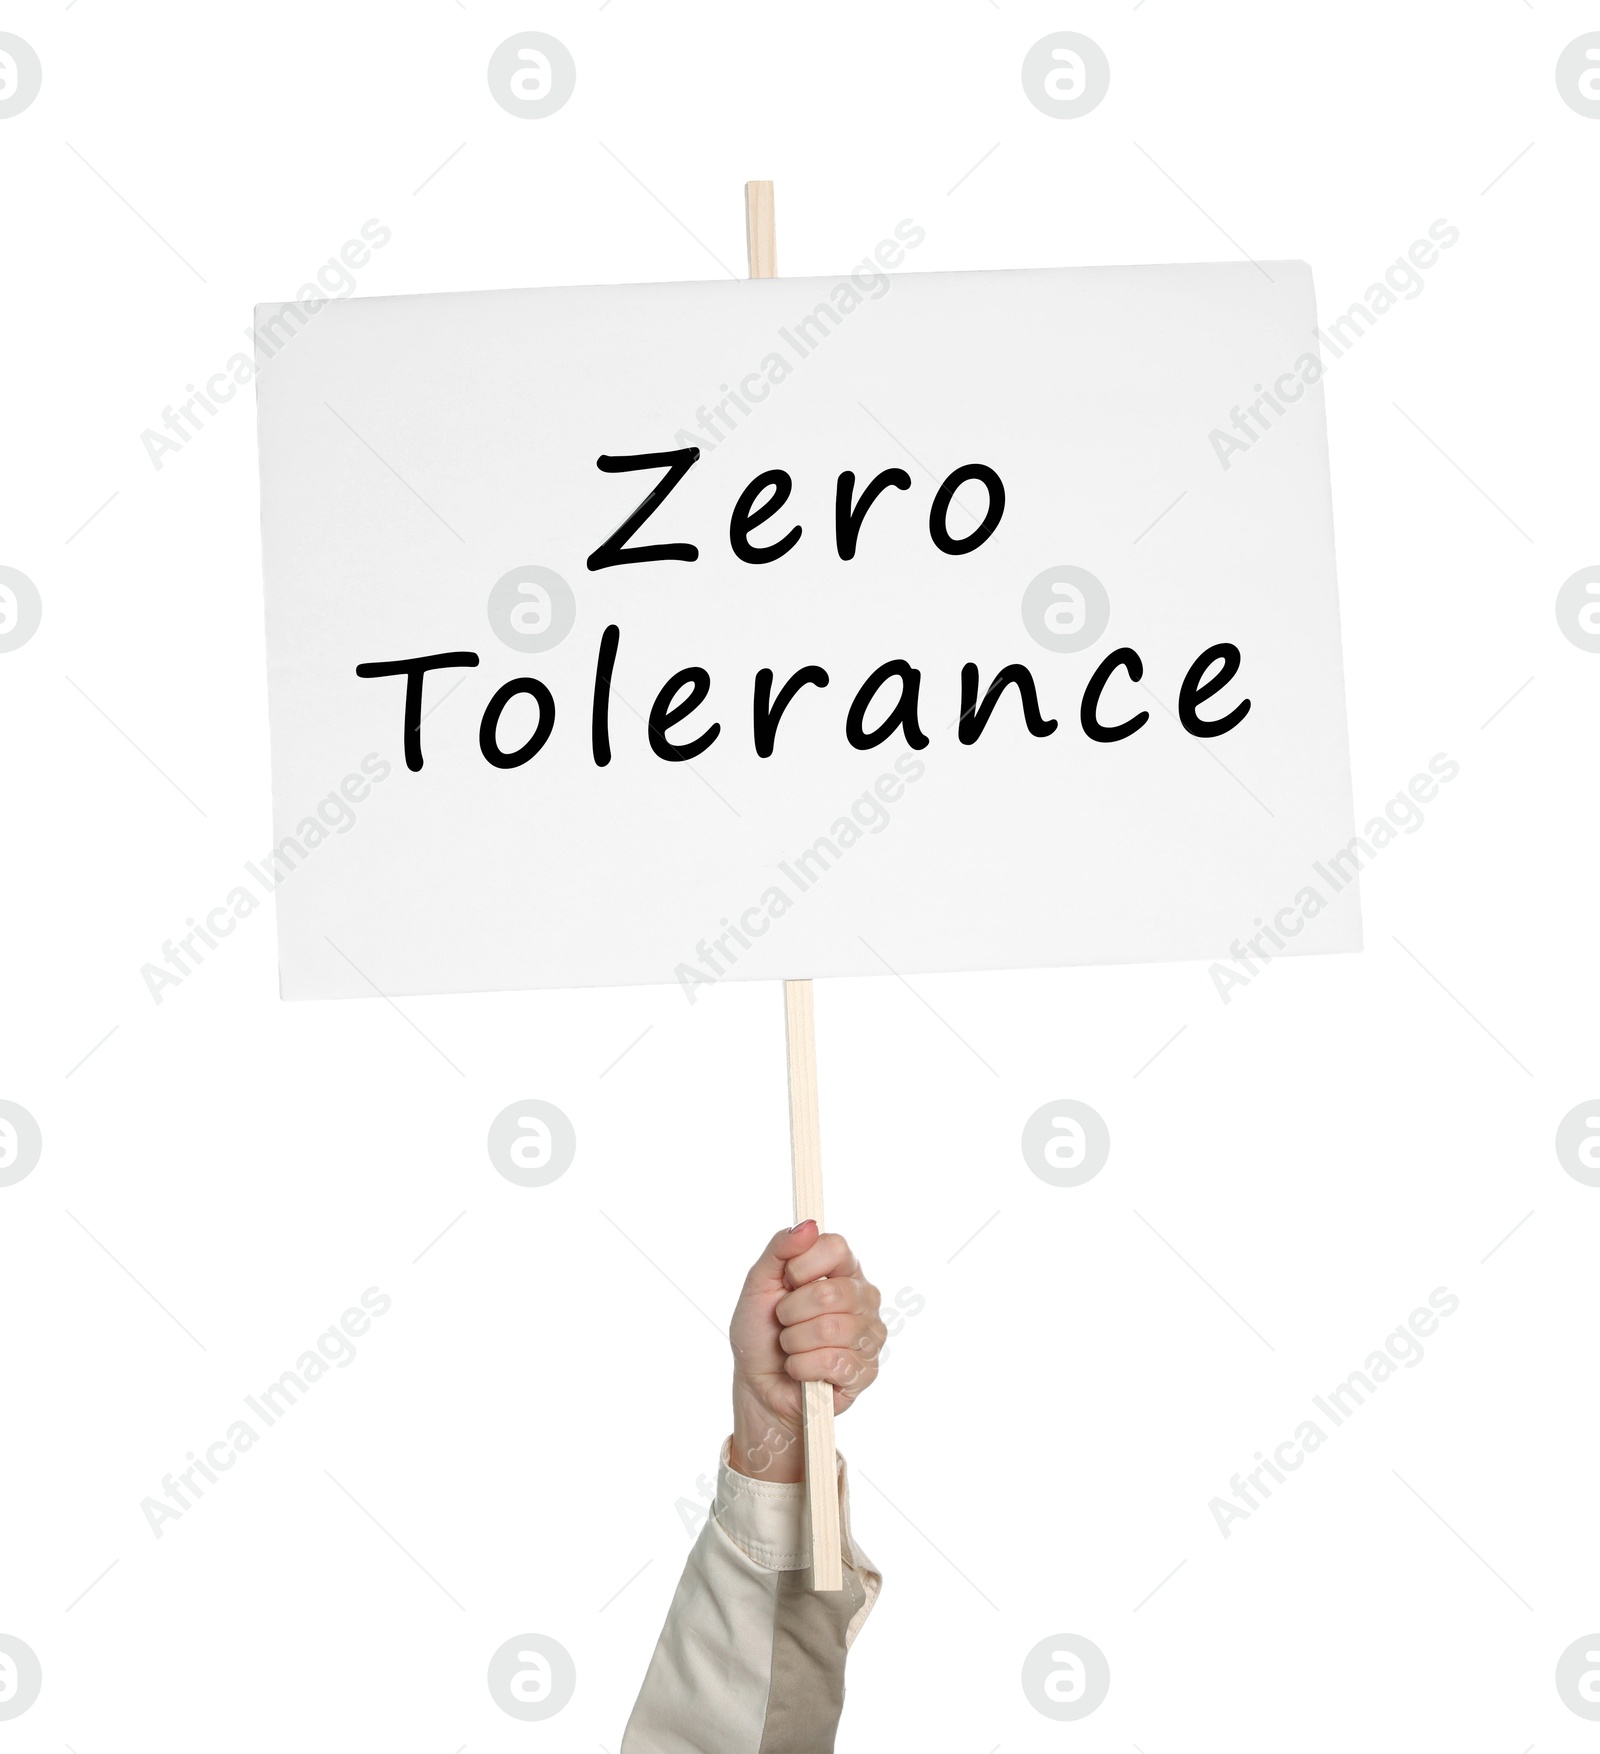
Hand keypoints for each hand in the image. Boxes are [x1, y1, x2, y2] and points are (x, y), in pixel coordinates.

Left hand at [727, 1221, 884, 1481]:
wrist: (757, 1386)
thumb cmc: (761, 1334)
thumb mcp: (758, 1285)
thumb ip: (780, 1249)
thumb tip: (808, 1224)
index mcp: (841, 1269)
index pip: (836, 1246)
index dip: (803, 1265)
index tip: (786, 1281)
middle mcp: (863, 1297)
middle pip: (831, 1292)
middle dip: (791, 1312)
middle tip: (784, 1323)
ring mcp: (869, 1335)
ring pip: (831, 1329)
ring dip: (795, 1343)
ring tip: (792, 1348)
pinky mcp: (866, 1370)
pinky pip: (834, 1362)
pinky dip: (803, 1368)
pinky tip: (801, 1370)